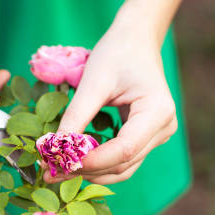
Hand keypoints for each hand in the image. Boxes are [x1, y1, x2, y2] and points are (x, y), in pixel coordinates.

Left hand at [44, 15, 177, 184]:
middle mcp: (163, 128)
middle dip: (87, 170)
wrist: (136, 41)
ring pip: (123, 168)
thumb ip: (77, 115)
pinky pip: (123, 159)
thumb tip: (54, 147)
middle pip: (124, 164)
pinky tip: (74, 162)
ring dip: (91, 172)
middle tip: (50, 173)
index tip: (60, 163)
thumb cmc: (117, 53)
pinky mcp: (147, 138)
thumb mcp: (93, 81)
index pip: (124, 150)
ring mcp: (158, 136)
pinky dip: (99, 164)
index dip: (93, 161)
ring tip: (58, 171)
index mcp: (158, 112)